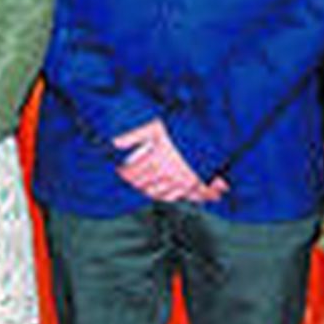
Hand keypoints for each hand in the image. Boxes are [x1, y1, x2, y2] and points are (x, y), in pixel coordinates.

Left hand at [113, 119, 228, 202]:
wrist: (209, 133)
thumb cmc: (180, 128)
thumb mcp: (155, 126)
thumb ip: (133, 135)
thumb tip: (114, 142)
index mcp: (155, 162)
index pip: (132, 173)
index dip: (124, 173)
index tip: (120, 170)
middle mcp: (167, 176)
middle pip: (144, 186)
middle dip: (135, 183)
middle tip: (132, 179)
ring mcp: (181, 183)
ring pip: (160, 195)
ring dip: (151, 192)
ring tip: (147, 187)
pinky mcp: (195, 185)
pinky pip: (182, 197)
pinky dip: (174, 198)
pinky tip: (171, 195)